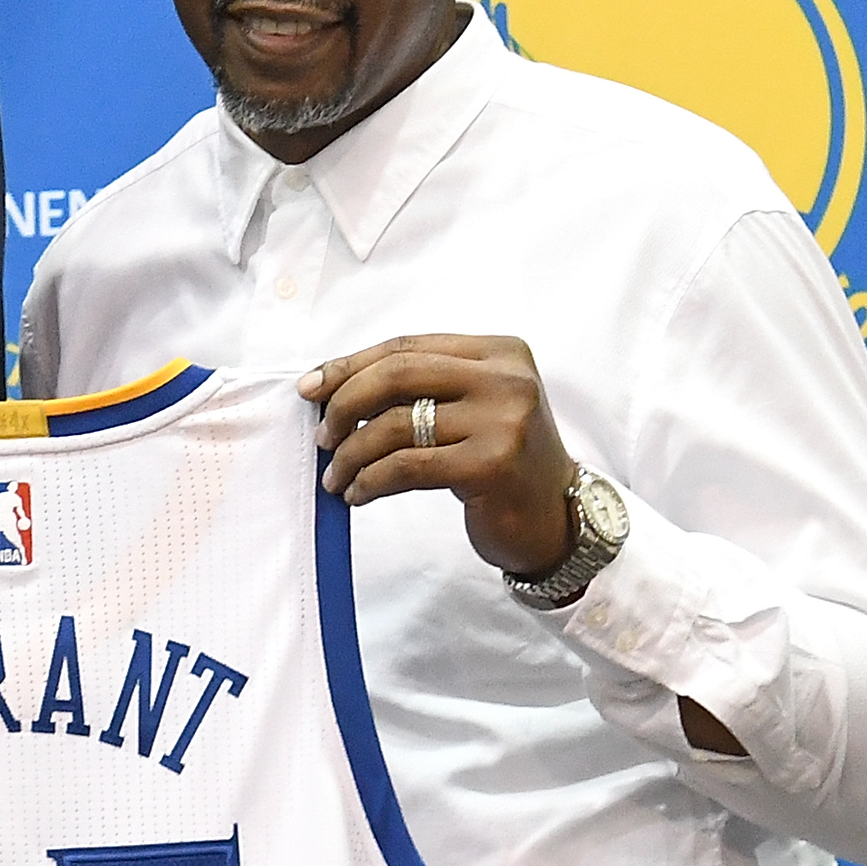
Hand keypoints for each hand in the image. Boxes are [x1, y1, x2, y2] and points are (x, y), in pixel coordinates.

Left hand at [299, 335, 574, 576]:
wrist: (555, 519)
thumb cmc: (502, 462)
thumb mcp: (472, 408)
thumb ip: (422, 387)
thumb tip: (332, 386)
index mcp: (500, 352)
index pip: (408, 346)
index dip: (351, 365)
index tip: (311, 388)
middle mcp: (506, 379)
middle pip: (397, 374)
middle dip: (344, 403)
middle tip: (321, 437)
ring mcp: (502, 421)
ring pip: (395, 424)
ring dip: (352, 453)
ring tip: (336, 475)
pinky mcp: (490, 465)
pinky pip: (405, 466)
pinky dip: (370, 480)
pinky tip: (358, 494)